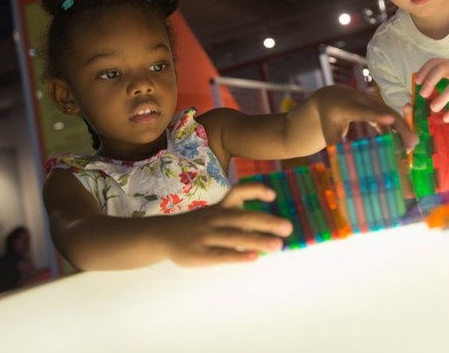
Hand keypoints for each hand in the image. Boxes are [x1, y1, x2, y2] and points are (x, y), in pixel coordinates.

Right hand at [162, 184, 292, 266]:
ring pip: (234, 236)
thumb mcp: (213, 214)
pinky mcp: (200, 254)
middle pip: (243, 217)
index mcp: (219, 207)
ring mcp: (207, 236)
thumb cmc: (195, 225)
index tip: (273, 195)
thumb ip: (235, 216)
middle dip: (267, 221)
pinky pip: (222, 254)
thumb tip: (265, 224)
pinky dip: (238, 255)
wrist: (161, 236)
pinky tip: (254, 258)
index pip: (238, 192)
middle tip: (287, 227)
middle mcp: (215, 218)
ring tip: (277, 245)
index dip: (255, 191)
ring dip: (257, 240)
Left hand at [314, 85, 417, 149]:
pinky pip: (390, 115)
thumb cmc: (329, 118)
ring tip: (411, 145)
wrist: (331, 98)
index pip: (363, 112)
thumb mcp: (328, 132)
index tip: (390, 120)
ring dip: (403, 128)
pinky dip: (398, 128)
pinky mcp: (378, 105)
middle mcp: (362, 100)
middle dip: (399, 126)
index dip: (377, 116)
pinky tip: (404, 142)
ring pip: (391, 112)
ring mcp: (372, 101)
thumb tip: (342, 167)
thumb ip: (336, 147)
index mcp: (347, 106)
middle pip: (384, 111)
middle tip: (410, 143)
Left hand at [414, 59, 448, 121]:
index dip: (424, 70)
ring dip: (443, 97)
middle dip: (430, 81)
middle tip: (423, 95)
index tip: (417, 82)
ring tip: (433, 108)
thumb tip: (418, 97)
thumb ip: (437, 85)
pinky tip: (446, 118)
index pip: (435, 62)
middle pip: (443, 68)